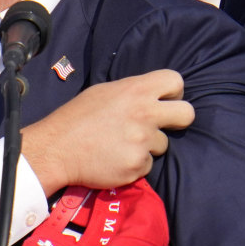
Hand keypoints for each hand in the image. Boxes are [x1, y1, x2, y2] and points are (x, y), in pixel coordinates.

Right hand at [21, 69, 194, 195]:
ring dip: (147, 145)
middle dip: (178, 119)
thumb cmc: (77, 116)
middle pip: (187, 114)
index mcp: (135, 90)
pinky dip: (134, 163)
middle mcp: (145, 113)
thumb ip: (131, 92)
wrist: (57, 147)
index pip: (175, 80)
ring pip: (162, 144)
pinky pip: (147, 164)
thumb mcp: (103, 92)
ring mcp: (143, 141)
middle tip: (160, 124)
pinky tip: (115, 157)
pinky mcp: (138, 165)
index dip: (173, 91)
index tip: (163, 100)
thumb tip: (150, 96)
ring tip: (121, 143)